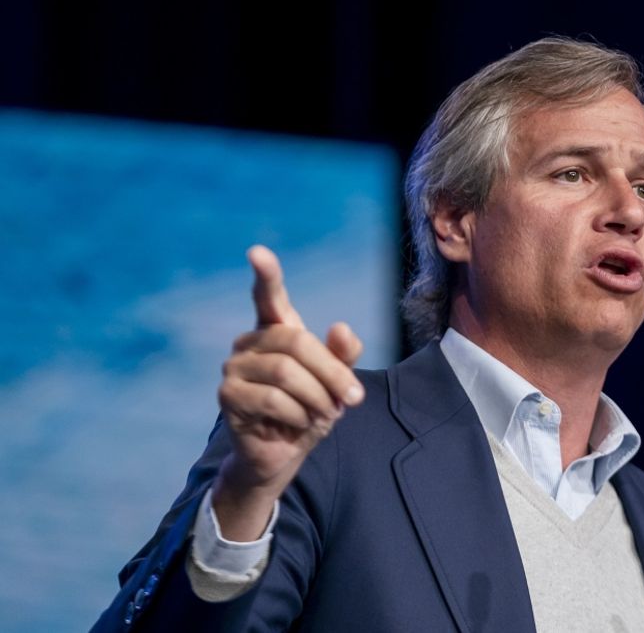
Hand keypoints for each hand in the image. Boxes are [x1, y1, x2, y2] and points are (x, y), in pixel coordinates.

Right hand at [211, 245, 364, 540]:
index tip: (257, 252)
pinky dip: (298, 415)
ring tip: (324, 414)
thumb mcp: (337, 382)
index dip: (266, 274)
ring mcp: (234, 368)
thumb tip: (341, 328)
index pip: (269, 297)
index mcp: (277, 331)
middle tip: (353, 398)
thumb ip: (343, 355)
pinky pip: (272, 400)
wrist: (285, 453)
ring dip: (318, 398)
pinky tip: (299, 424)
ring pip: (286, 373)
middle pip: (297, 343)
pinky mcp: (228, 396)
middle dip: (332, 373)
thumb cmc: (312, 408)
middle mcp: (251, 343)